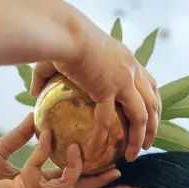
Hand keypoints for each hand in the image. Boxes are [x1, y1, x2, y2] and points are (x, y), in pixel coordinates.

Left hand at [0, 114, 120, 187]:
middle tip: (119, 165)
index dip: (86, 169)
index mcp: (36, 184)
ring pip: (68, 181)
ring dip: (77, 163)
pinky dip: (42, 149)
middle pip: (78, 185)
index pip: (68, 177)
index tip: (103, 157)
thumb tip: (33, 117)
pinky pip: (39, 167)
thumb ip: (18, 136)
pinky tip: (44, 132)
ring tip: (81, 145)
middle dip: (99, 178)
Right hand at [31, 25, 159, 161]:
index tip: (151, 118)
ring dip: (141, 137)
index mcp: (127, 59)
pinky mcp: (108, 88)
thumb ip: (47, 76)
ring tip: (134, 155)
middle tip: (149, 142)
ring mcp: (123, 79)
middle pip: (153, 101)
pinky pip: (108, 120)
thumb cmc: (60, 39)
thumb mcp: (61, 57)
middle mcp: (131, 69)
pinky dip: (103, 138)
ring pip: (141, 116)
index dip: (153, 102)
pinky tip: (98, 151)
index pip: (149, 83)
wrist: (64, 32)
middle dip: (155, 124)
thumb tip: (33, 92)